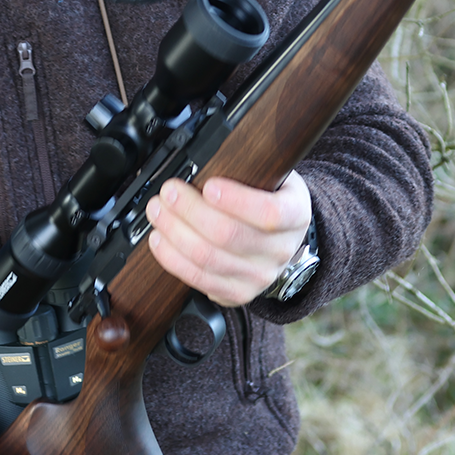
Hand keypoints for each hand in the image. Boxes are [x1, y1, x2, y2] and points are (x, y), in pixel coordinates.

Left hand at [145, 170, 312, 307]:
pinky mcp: (238, 293)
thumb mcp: (271, 177)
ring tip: (158, 211)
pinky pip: (198, 279)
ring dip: (174, 231)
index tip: (209, 186)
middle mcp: (280, 250)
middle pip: (229, 235)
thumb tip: (202, 162)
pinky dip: (172, 258)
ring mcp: (260, 276)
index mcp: (295, 214)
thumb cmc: (269, 199)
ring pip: (208, 258)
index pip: (270, 213)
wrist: (280, 237)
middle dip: (189, 210)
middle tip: (169, 192)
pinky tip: (159, 239)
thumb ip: (246, 171)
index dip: (236, 200)